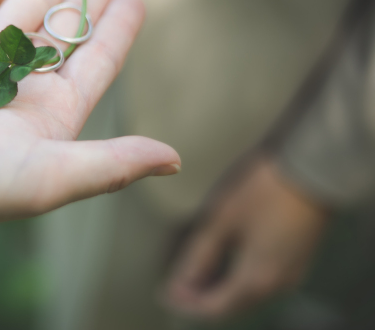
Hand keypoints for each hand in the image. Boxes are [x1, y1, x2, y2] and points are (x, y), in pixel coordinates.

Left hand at [165, 158, 328, 319]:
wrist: (313, 171)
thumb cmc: (263, 193)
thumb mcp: (223, 221)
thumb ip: (200, 255)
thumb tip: (179, 282)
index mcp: (255, 279)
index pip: (215, 308)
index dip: (187, 303)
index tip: (165, 293)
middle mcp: (276, 285)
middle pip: (232, 305)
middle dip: (201, 299)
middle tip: (176, 287)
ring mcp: (291, 274)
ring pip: (248, 296)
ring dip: (220, 292)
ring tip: (193, 277)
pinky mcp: (297, 260)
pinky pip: (263, 283)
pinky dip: (238, 282)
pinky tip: (223, 267)